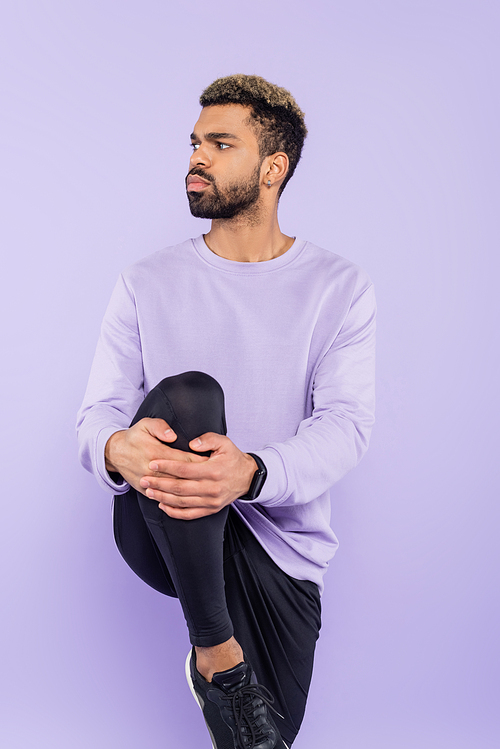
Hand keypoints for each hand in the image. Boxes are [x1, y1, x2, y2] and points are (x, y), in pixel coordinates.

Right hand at [105, 418, 208, 494]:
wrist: (116, 453)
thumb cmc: (134, 437)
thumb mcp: (145, 424)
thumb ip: (159, 427)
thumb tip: (173, 436)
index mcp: (156, 452)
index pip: (184, 459)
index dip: (199, 461)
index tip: (213, 461)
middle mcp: (152, 470)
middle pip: (182, 476)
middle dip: (199, 477)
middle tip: (215, 477)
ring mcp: (148, 482)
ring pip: (173, 489)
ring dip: (190, 490)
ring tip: (206, 488)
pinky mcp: (145, 490)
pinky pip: (163, 498)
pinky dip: (176, 499)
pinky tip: (189, 498)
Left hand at [139, 433, 257, 519]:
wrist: (248, 477)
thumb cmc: (233, 458)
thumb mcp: (224, 442)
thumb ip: (207, 439)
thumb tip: (191, 444)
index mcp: (213, 470)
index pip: (185, 469)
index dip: (167, 466)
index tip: (152, 463)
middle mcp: (212, 488)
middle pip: (180, 487)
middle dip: (159, 483)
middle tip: (144, 478)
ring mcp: (211, 501)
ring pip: (182, 502)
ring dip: (163, 497)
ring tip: (149, 491)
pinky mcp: (211, 509)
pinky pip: (190, 514)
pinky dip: (174, 512)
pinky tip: (162, 505)